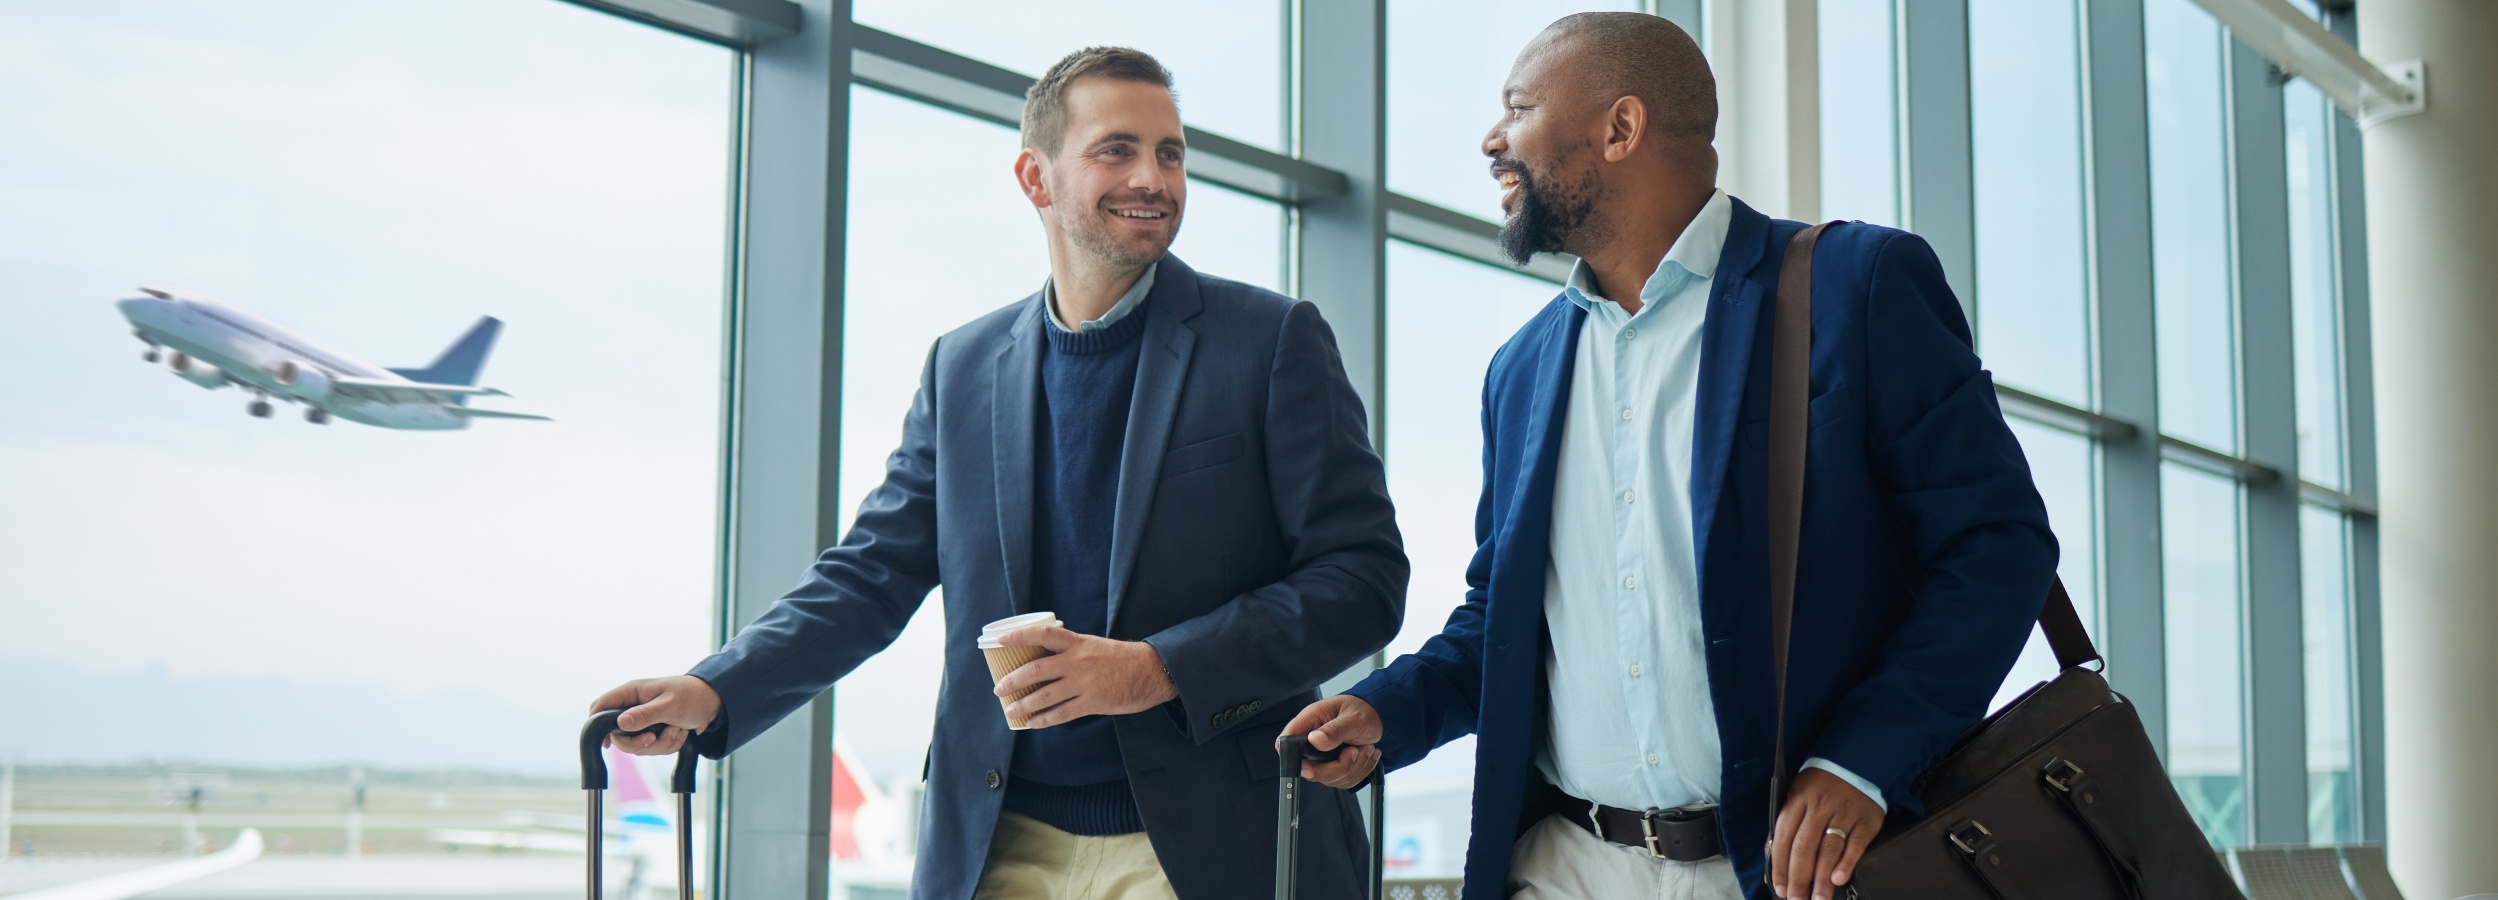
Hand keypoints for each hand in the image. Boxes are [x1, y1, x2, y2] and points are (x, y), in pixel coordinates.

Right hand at [589, 675, 719, 756]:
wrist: (715, 703)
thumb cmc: (693, 695)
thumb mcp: (670, 705)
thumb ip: (645, 715)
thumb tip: (621, 723)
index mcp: (632, 693)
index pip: (601, 706)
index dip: (596, 724)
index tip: (606, 742)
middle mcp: (634, 707)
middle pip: (618, 735)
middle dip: (639, 743)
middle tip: (654, 738)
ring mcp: (644, 721)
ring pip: (638, 746)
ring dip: (661, 743)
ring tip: (677, 729)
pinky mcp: (654, 732)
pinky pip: (653, 748)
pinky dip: (669, 744)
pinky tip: (681, 732)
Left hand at [992, 627, 1179, 728]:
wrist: (1153, 671)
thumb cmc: (1122, 659)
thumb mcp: (1094, 646)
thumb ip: (1071, 652)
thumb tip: (1043, 663)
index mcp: (1077, 642)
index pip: (1042, 635)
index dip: (1019, 636)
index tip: (1000, 641)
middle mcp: (1078, 661)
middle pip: (1036, 670)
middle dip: (1013, 681)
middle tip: (998, 689)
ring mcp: (1085, 683)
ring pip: (1045, 696)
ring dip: (1023, 705)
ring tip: (1010, 711)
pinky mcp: (1093, 702)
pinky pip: (1062, 713)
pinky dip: (1044, 720)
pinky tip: (1033, 723)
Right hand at [1279, 694, 1382, 788]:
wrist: (1377, 717)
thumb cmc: (1362, 710)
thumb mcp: (1353, 717)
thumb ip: (1335, 729)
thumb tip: (1315, 739)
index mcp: (1309, 722)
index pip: (1286, 743)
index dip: (1293, 757)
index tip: (1311, 764)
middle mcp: (1312, 742)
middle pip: (1309, 770)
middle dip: (1338, 766)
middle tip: (1354, 750)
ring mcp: (1322, 758)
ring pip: (1330, 778)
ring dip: (1354, 767)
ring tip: (1367, 748)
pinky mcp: (1334, 768)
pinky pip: (1344, 781)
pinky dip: (1360, 771)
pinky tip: (1367, 754)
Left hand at [1768, 767, 1883, 899]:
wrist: (1855, 763)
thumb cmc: (1821, 785)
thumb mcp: (1797, 795)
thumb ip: (1787, 824)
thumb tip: (1772, 858)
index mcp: (1798, 800)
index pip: (1784, 837)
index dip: (1781, 866)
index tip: (1780, 888)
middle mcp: (1820, 807)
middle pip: (1805, 848)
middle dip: (1799, 878)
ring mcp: (1844, 813)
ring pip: (1829, 849)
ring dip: (1822, 878)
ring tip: (1818, 899)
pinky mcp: (1866, 820)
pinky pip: (1856, 844)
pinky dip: (1847, 862)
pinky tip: (1839, 879)